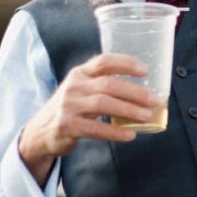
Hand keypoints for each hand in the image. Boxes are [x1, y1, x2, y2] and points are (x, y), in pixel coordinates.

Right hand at [17, 54, 163, 184]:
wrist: (41, 131)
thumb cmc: (71, 108)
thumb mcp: (81, 89)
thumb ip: (103, 85)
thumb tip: (143, 92)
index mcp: (80, 73)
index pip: (104, 61)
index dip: (126, 63)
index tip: (146, 70)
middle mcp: (74, 86)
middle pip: (108, 84)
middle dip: (135, 92)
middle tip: (155, 100)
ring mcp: (69, 106)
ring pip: (104, 104)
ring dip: (129, 110)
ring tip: (147, 116)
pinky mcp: (67, 126)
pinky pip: (96, 128)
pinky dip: (115, 132)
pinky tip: (130, 135)